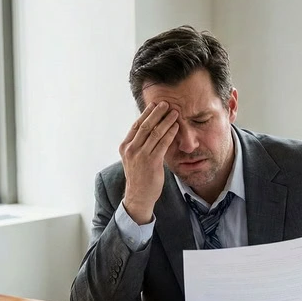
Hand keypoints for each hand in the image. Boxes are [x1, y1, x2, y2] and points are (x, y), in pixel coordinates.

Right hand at [119, 102, 179, 223]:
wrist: (139, 196)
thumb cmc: (139, 176)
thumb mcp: (134, 158)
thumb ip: (139, 144)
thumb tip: (150, 128)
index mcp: (125, 146)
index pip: (136, 125)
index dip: (146, 113)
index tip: (154, 104)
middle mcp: (131, 149)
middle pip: (145, 126)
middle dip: (157, 113)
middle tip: (166, 103)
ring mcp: (141, 155)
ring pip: (155, 133)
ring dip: (166, 121)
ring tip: (174, 112)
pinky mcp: (152, 162)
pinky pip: (163, 143)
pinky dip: (170, 133)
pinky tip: (176, 127)